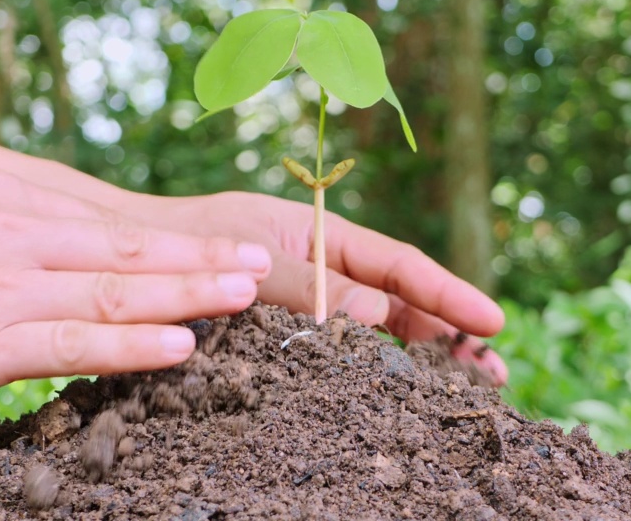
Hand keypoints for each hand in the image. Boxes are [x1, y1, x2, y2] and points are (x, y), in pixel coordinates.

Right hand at [0, 166, 271, 412]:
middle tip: (264, 269)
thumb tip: (61, 249)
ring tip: (247, 298)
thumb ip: (6, 226)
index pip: (111, 227)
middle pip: (129, 253)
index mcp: (5, 200)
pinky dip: (132, 345)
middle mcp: (13, 234)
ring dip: (189, 296)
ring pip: (115, 293)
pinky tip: (180, 346)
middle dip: (203, 263)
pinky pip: (71, 344)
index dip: (178, 244)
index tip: (228, 250)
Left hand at [141, 191, 507, 384]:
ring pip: (379, 332)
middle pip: (402, 302)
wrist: (134, 260)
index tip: (491, 321)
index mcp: (322, 236)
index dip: (447, 294)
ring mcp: (309, 305)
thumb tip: (378, 313)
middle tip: (495, 373)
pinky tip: (397, 395)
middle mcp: (324, 270)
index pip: (398, 265)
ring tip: (468, 389)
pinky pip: (339, 354)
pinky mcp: (288, 336)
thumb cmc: (188, 243)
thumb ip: (308, 285)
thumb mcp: (250, 260)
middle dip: (451, 334)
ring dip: (423, 357)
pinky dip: (373, 371)